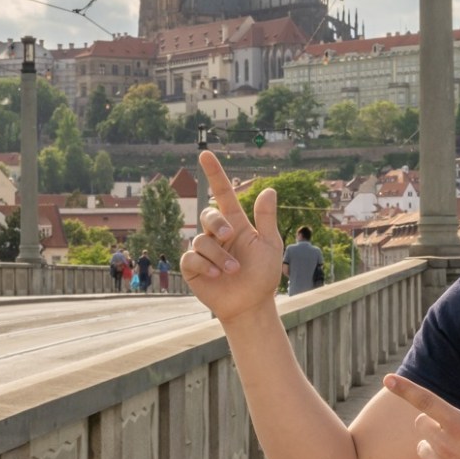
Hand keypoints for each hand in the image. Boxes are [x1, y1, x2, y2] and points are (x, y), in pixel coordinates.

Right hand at [181, 149, 283, 322]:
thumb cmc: (262, 275)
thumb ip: (266, 218)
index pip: (222, 194)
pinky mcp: (192, 267)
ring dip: (218, 256)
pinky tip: (215, 275)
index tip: (205, 154)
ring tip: (233, 270)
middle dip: (217, 223)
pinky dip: (204, 265)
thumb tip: (269, 189)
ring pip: (200, 240)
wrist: (251, 304)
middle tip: (230, 236)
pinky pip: (190, 257)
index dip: (214, 174)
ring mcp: (204, 250)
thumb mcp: (270, 245)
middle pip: (208, 215)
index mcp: (236, 224)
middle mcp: (217, 235)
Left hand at [383, 363, 459, 458]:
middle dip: (433, 426)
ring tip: (457, 456)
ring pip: (420, 449)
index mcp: (458, 424)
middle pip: (421, 424)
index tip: (387, 379)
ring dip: (432, 449)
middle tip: (457, 435)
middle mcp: (444, 443)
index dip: (405, 388)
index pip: (425, 400)